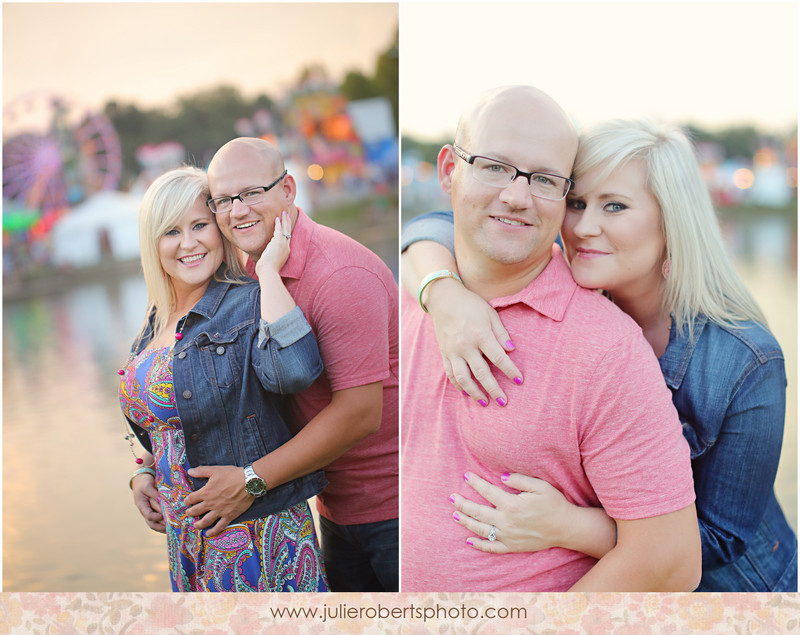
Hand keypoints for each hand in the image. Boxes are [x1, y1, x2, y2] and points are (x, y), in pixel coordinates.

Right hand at [131, 472, 165, 533]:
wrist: (141, 480)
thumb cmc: (144, 483)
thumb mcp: (148, 486)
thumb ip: (154, 494)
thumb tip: (162, 500)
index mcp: (142, 505)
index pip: (148, 515)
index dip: (156, 517)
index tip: (163, 516)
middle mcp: (145, 511)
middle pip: (152, 523)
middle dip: (161, 526)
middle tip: (171, 526)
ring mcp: (149, 511)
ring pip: (154, 524)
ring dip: (163, 528)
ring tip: (173, 529)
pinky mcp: (154, 510)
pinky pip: (157, 520)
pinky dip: (163, 524)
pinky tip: (171, 526)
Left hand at [184, 465, 253, 536]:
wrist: (249, 482)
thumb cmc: (232, 475)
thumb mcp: (215, 470)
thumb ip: (201, 471)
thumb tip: (189, 471)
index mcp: (206, 492)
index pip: (191, 499)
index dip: (187, 501)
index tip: (186, 502)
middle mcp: (211, 503)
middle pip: (196, 511)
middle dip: (190, 513)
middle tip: (189, 513)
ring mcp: (220, 511)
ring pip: (205, 521)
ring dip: (198, 524)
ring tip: (195, 525)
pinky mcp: (229, 516)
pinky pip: (219, 526)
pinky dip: (213, 531)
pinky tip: (209, 534)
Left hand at [255, 211, 291, 278]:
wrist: (268, 271)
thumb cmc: (266, 270)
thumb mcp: (268, 263)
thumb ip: (267, 259)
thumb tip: (261, 260)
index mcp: (285, 253)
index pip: (287, 239)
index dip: (286, 232)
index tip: (286, 227)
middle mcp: (286, 247)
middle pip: (288, 232)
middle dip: (287, 224)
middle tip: (287, 216)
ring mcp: (283, 244)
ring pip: (285, 229)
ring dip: (285, 220)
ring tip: (284, 213)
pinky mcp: (278, 242)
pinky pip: (279, 230)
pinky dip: (278, 223)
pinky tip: (277, 218)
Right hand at [425, 279, 521, 405]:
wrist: (443, 299)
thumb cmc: (471, 305)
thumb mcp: (490, 313)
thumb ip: (501, 333)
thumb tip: (512, 351)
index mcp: (480, 334)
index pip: (498, 357)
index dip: (510, 370)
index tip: (519, 381)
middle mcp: (465, 345)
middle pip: (481, 373)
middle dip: (494, 389)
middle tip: (504, 402)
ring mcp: (453, 351)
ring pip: (463, 378)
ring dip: (475, 393)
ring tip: (485, 403)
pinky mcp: (444, 354)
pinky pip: (450, 374)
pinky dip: (458, 385)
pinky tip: (467, 393)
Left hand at [451, 472, 574, 552]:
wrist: (566, 528)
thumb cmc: (554, 503)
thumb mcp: (540, 486)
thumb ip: (519, 479)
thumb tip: (500, 476)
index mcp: (512, 505)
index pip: (487, 492)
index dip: (475, 483)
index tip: (465, 475)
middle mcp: (507, 522)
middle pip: (478, 512)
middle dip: (463, 504)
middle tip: (451, 497)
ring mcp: (508, 536)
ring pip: (481, 530)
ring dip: (466, 522)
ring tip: (455, 515)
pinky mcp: (513, 547)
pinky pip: (492, 547)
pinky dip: (479, 545)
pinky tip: (469, 540)